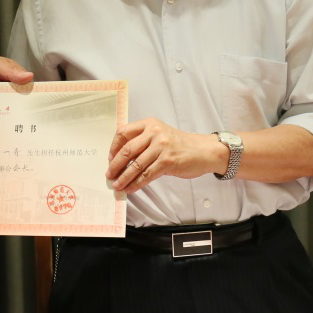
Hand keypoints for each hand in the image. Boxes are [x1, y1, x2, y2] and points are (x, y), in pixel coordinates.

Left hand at [106, 118, 224, 192]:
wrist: (204, 151)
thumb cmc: (180, 144)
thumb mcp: (160, 134)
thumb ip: (143, 141)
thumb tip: (121, 158)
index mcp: (149, 124)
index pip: (123, 132)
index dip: (113, 147)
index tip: (110, 158)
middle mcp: (154, 133)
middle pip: (127, 150)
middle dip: (115, 165)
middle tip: (109, 174)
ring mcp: (161, 147)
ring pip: (135, 165)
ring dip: (123, 178)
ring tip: (117, 185)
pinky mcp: (167, 162)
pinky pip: (146, 175)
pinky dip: (136, 184)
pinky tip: (130, 188)